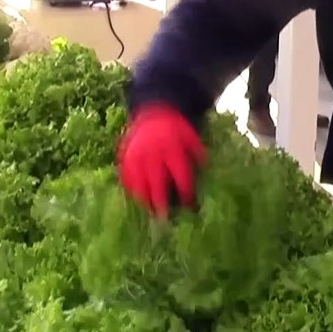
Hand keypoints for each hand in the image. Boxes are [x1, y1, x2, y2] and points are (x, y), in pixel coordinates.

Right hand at [117, 103, 204, 217]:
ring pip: (138, 183)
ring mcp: (136, 156)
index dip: (185, 192)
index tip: (189, 206)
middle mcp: (152, 153)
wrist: (153, 112)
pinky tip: (139, 200)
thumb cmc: (176, 129)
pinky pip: (126, 178)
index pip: (180, 175)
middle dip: (161, 202)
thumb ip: (199, 152)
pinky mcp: (125, 158)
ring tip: (151, 212)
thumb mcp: (191, 136)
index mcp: (171, 148)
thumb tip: (207, 169)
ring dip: (145, 200)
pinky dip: (132, 190)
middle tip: (165, 219)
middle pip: (156, 183)